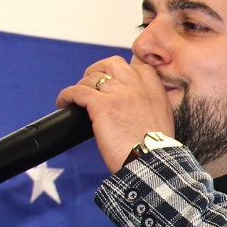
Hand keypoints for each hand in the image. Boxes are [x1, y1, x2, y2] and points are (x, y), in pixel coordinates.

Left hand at [56, 57, 175, 173]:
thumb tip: (134, 108)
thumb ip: (150, 107)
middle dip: (99, 69)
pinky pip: (78, 91)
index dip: (124, 70)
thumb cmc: (156, 151)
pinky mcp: (101, 105)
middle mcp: (138, 88)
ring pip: (93, 77)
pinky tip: (63, 102)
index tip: (116, 79)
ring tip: (77, 97)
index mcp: (155, 92)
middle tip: (92, 80)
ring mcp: (119, 94)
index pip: (139, 68)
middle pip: (114, 64)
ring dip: (82, 84)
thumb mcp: (163, 121)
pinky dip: (67, 95)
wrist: (151, 163)